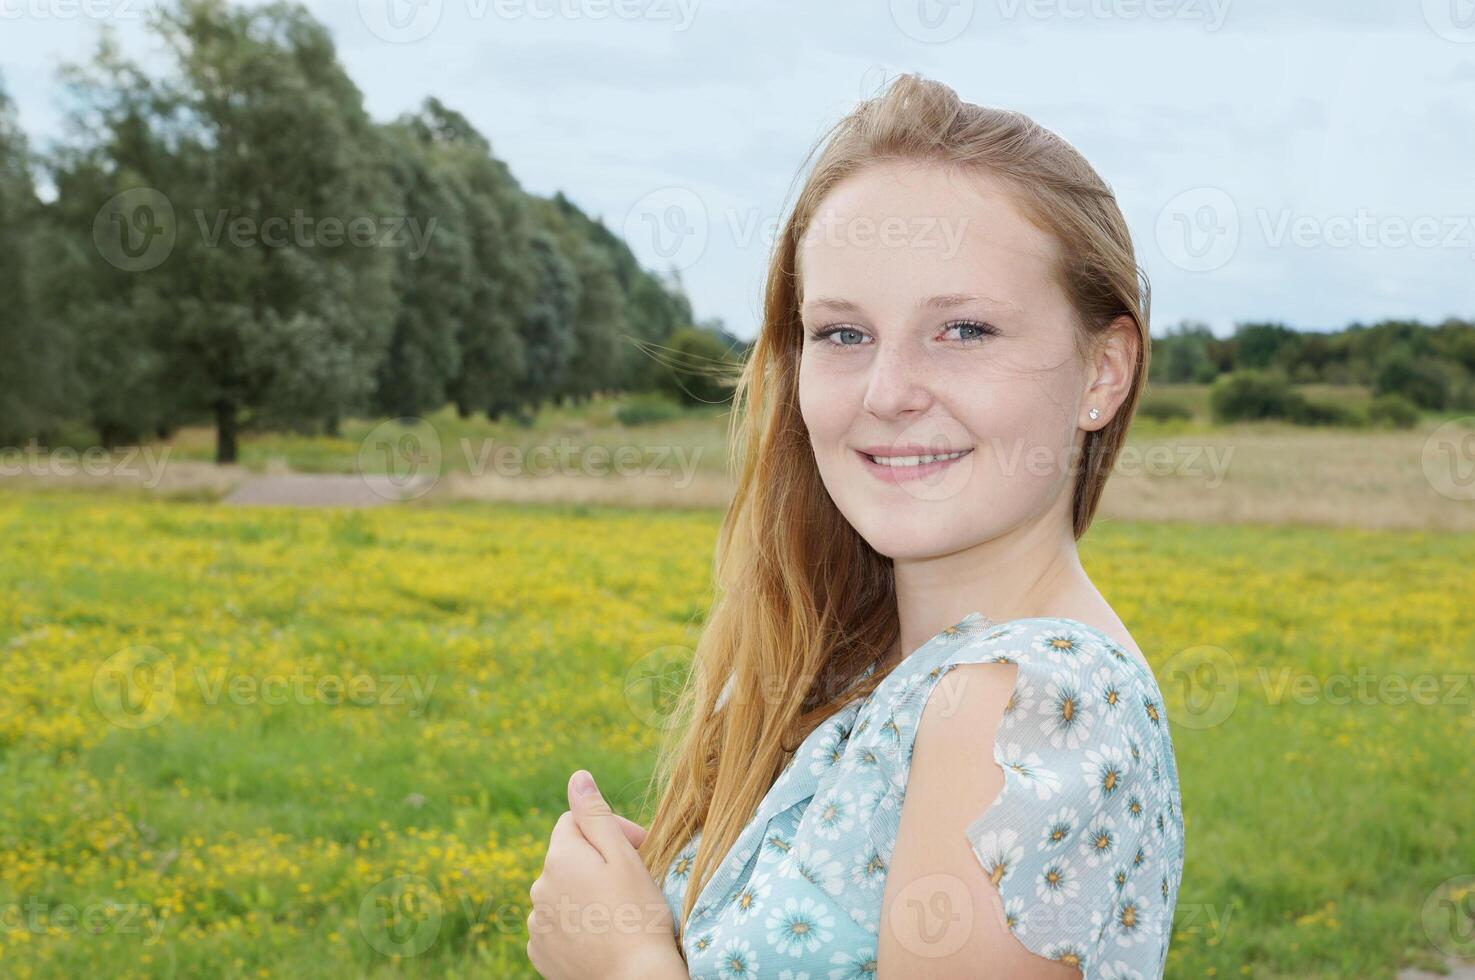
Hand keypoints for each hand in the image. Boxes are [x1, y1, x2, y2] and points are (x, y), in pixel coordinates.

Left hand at [526, 770, 684, 979]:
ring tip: (617, 910)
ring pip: (561, 892)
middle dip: (596, 861)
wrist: (634, 979)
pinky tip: (600, 932)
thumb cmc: (638, 914)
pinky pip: (555, 924)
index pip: (575, 821)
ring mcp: (536, 923)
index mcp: (559, 857)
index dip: (609, 829)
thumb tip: (577, 777)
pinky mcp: (540, 952)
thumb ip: (595, 815)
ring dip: (583, 893)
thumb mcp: (622, 856)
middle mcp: (538, 887)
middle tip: (631, 880)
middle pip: (567, 858)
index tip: (638, 847)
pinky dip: (574, 923)